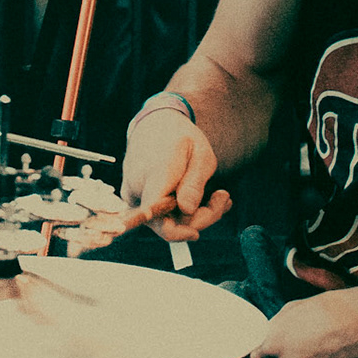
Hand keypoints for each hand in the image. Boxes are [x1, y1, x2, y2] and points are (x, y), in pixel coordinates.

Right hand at [120, 109, 231, 242]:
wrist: (153, 124)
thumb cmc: (179, 136)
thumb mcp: (199, 153)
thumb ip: (194, 183)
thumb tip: (187, 211)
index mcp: (154, 173)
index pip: (156, 215)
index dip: (176, 232)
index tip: (197, 233)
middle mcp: (136, 188)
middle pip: (166, 223)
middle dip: (199, 217)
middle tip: (224, 198)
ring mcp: (133, 196)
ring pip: (165, 221)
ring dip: (194, 214)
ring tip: (219, 196)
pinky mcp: (137, 200)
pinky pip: (161, 214)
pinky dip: (183, 210)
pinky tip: (202, 198)